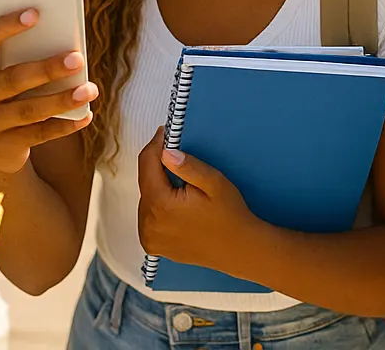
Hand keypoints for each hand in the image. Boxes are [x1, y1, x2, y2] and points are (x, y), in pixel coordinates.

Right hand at [0, 9, 97, 176]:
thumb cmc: (4, 94)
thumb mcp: (2, 73)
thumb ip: (22, 55)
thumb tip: (64, 41)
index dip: (7, 26)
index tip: (35, 13)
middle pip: (14, 79)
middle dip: (48, 68)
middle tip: (77, 58)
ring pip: (29, 110)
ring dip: (62, 99)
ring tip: (89, 89)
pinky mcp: (4, 145)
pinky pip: (39, 135)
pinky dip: (64, 125)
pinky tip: (86, 115)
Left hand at [136, 127, 260, 272]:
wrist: (239, 250)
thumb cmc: (230, 215)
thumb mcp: (215, 183)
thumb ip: (189, 166)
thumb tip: (165, 152)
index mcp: (161, 205)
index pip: (146, 163)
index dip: (156, 144)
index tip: (165, 134)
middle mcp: (149, 224)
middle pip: (145, 181)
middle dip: (158, 167)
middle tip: (177, 160)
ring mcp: (149, 237)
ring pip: (146, 198)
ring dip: (157, 187)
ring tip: (180, 186)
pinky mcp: (153, 244)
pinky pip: (148, 215)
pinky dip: (158, 206)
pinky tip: (176, 205)